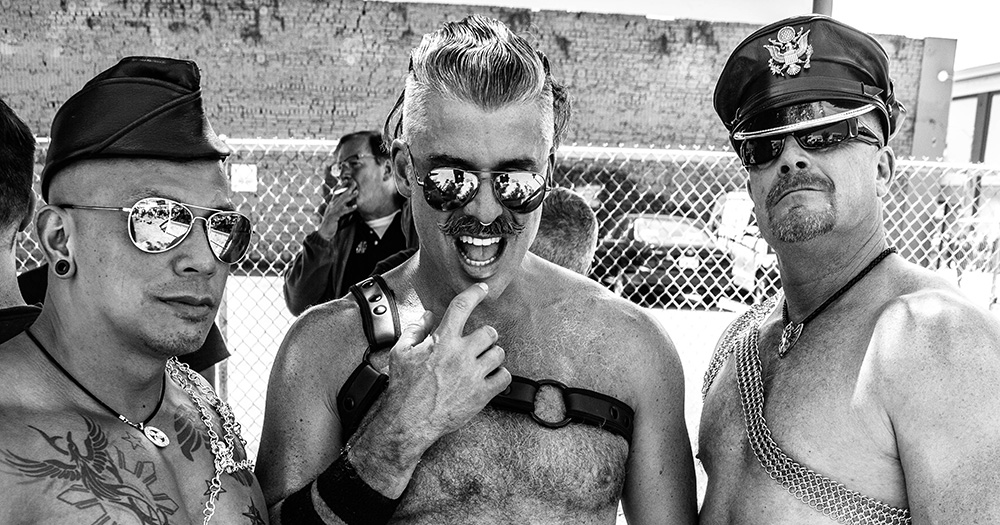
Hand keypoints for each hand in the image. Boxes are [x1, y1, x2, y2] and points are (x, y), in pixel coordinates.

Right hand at [316, 178, 357, 239]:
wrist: (324, 233)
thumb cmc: (331, 224)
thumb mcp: (335, 214)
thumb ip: (340, 209)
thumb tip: (348, 204)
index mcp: (331, 204)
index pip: (336, 193)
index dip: (341, 186)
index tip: (346, 180)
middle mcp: (331, 206)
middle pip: (340, 195)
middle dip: (348, 188)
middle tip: (354, 183)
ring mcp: (332, 210)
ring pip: (342, 201)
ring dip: (349, 196)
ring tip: (356, 192)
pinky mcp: (334, 216)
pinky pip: (343, 211)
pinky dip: (349, 208)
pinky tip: (355, 206)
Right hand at [384, 282, 510, 442]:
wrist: (409, 421)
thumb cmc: (404, 389)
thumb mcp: (400, 353)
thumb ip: (416, 330)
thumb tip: (428, 317)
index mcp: (442, 341)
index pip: (462, 307)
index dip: (474, 293)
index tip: (482, 289)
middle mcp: (461, 354)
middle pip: (489, 332)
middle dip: (485, 336)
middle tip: (478, 345)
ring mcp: (473, 374)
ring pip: (499, 354)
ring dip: (492, 356)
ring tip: (482, 364)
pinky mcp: (482, 394)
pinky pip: (504, 377)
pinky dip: (500, 377)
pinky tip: (489, 379)